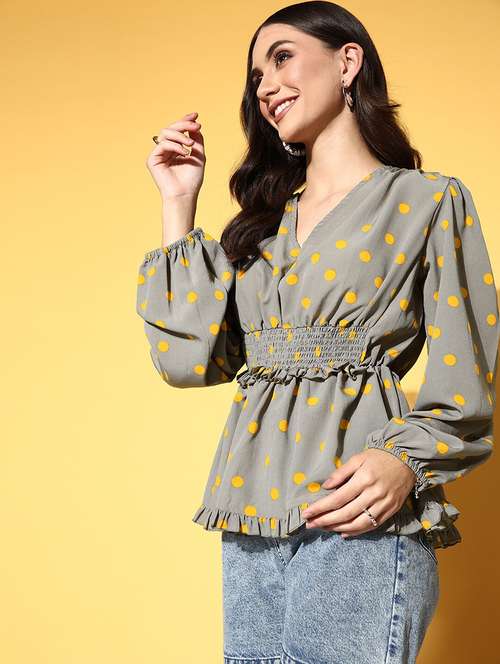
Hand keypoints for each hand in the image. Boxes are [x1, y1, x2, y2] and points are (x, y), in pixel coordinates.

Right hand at [146, 111, 205, 198]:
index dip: (185, 120)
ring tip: (191, 144)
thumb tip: (194, 124)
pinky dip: (175, 146)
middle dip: (184, 124)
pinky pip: (162, 144)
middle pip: (171, 128)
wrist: (185, 194)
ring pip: (166, 133)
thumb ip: (196, 139)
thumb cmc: (192, 179)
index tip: (196, 115)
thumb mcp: (198, 155)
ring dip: (180, 135)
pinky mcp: (152, 160)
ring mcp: (158, 154)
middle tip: (196, 126)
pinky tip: (184, 152)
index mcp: (175, 149)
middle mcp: (165, 150)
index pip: (178, 130)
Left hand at [301, 448, 417, 536]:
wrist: (408, 460)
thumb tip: (325, 486)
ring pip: (358, 523)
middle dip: (325, 521)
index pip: (337, 498)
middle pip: (345, 513)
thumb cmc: (380, 457)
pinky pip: (371, 526)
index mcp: (363, 479)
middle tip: (310, 525)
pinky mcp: (390, 511)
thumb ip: (341, 473)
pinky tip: (343, 532)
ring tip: (324, 528)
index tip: (307, 513)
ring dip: (338, 528)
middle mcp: (373, 494)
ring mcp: (383, 505)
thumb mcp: (358, 458)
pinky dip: (356, 532)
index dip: (320, 508)